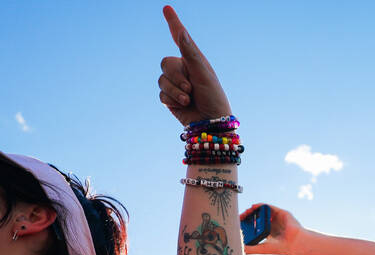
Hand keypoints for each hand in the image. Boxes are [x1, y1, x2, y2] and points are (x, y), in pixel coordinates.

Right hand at [158, 5, 231, 125]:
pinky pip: (162, 94)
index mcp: (194, 60)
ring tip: (189, 99)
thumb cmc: (213, 97)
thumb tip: (181, 33)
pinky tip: (183, 106)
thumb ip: (190, 53)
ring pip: (161, 80)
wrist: (211, 124)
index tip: (167, 8)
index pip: (180, 38)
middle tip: (191, 88)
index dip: (173, 23)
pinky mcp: (169, 99)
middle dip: (176, 76)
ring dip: (176, 91)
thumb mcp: (204, 74)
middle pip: (165, 63)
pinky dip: (172, 100)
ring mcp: (175, 84)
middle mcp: (183, 70)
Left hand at [241, 203, 304, 254]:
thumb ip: (251, 249)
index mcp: (268, 232)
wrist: (294, 243)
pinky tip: (254, 207)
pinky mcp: (281, 213)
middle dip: (248, 216)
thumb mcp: (262, 248)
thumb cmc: (281, 247)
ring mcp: (277, 218)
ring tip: (246, 212)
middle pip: (258, 217)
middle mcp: (272, 224)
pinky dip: (261, 205)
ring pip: (262, 211)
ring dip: (253, 210)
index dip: (247, 223)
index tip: (238, 223)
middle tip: (240, 217)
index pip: (255, 226)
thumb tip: (239, 249)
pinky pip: (269, 206)